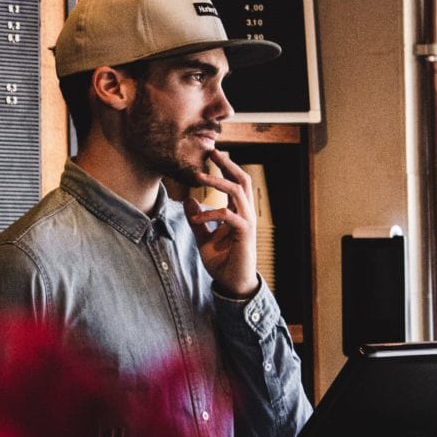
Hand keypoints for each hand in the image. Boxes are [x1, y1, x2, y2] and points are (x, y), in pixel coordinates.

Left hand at [184, 150, 259, 298]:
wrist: (233, 285)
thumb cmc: (223, 262)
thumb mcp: (204, 239)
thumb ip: (198, 220)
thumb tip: (189, 201)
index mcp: (239, 213)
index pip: (235, 183)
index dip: (226, 168)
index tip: (212, 155)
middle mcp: (246, 214)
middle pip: (243, 180)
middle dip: (228, 164)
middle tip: (212, 152)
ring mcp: (248, 222)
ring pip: (238, 192)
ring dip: (218, 182)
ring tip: (199, 175)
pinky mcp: (244, 234)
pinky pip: (228, 216)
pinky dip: (211, 214)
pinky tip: (197, 218)